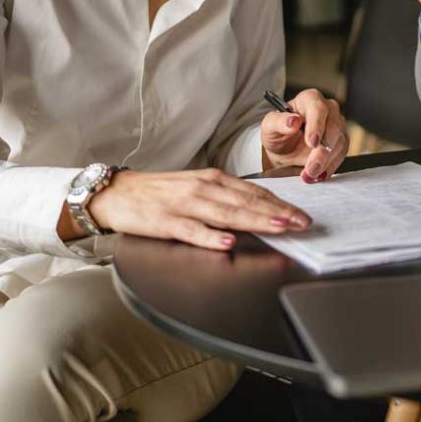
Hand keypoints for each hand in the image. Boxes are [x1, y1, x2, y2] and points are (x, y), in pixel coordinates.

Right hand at [80, 167, 311, 249]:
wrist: (117, 193)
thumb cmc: (161, 193)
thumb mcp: (197, 188)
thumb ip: (224, 198)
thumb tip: (257, 209)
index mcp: (212, 179)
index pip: (253, 192)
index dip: (280, 204)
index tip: (302, 214)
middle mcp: (203, 188)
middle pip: (246, 202)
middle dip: (278, 213)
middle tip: (303, 223)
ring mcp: (184, 204)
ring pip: (226, 214)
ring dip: (255, 221)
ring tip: (279, 227)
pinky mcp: (165, 222)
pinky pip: (191, 230)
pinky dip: (210, 237)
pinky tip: (227, 242)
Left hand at [261, 88, 348, 182]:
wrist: (284, 149)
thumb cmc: (277, 133)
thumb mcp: (270, 126)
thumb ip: (278, 121)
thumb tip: (292, 121)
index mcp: (309, 99)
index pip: (318, 108)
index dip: (316, 125)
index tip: (312, 143)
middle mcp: (327, 109)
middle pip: (333, 127)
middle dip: (322, 151)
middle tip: (311, 168)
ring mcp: (337, 125)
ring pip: (339, 142)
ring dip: (326, 162)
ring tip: (309, 175)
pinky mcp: (341, 141)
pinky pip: (341, 154)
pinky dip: (330, 167)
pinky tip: (318, 175)